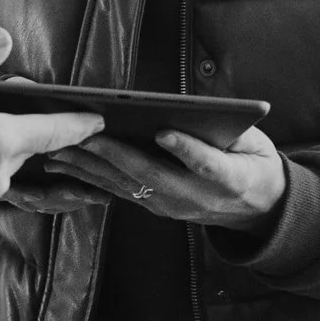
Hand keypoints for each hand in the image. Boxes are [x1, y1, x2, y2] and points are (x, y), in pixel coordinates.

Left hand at [43, 123, 285, 227]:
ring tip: (62, 149)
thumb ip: (228, 130)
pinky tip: (66, 165)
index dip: (186, 149)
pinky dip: (90, 177)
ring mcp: (173, 207)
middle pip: (154, 176)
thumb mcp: (256, 145)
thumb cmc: (254, 166)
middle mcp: (196, 198)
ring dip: (92, 168)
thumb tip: (194, 111)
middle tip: (87, 135)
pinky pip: (120, 192)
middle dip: (117, 155)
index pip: (207, 164)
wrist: (257, 210)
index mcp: (230, 180)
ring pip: (128, 186)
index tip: (165, 132)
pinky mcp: (156, 207)